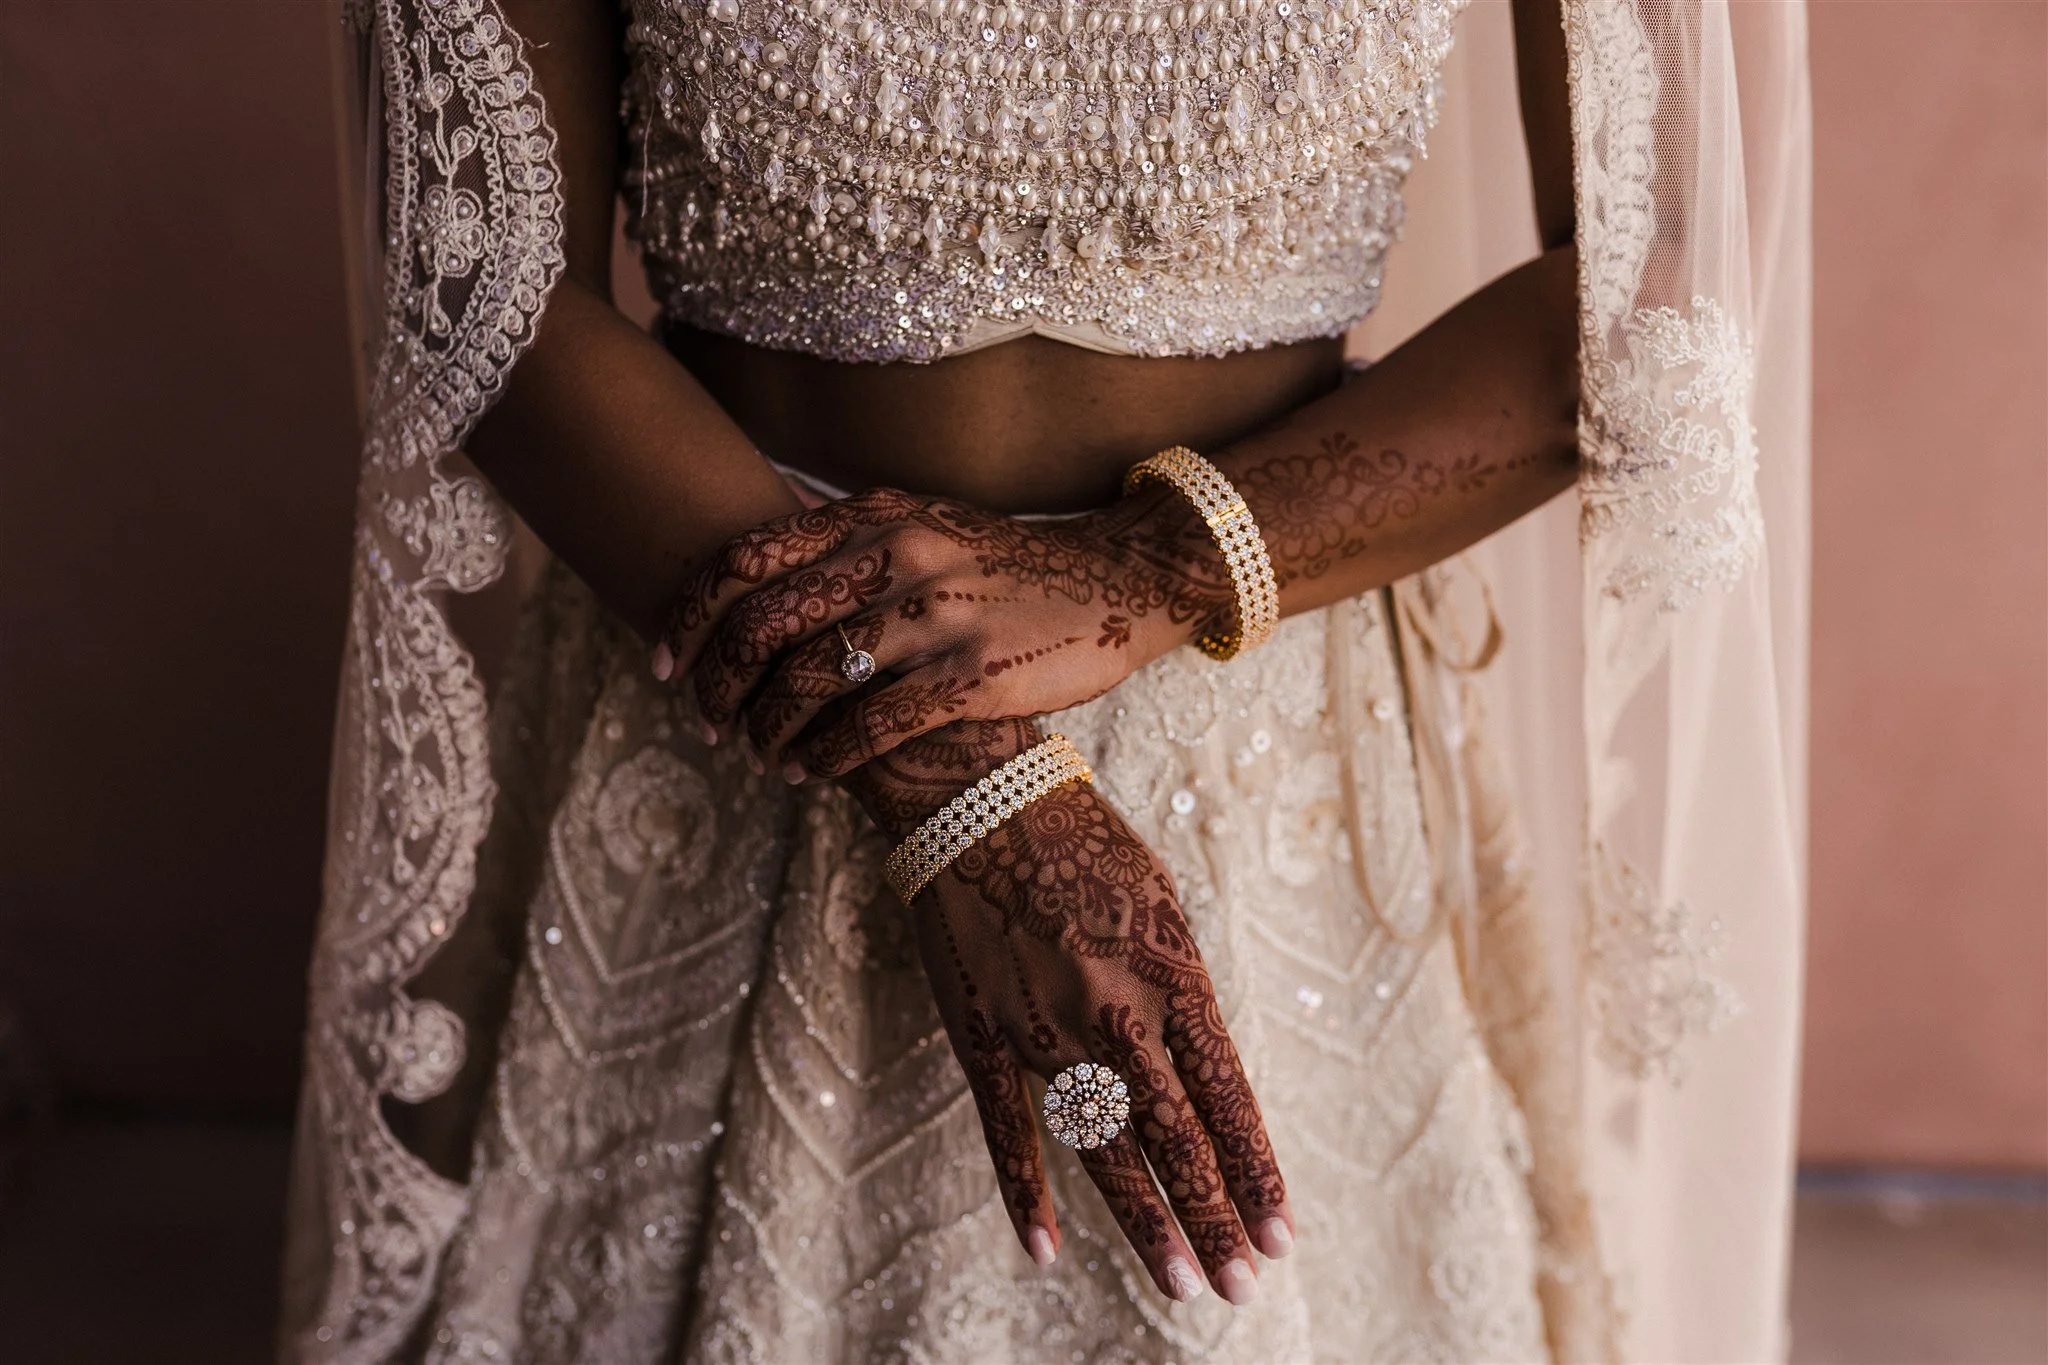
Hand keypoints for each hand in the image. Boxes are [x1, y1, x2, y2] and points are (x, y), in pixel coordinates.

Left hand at [653, 486, 1228, 779]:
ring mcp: (937, 616)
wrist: (1114, 581)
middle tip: (709, 723)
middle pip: (763, 625)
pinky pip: (873, 724)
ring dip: (768, 729)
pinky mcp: (973, 676)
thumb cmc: (1002, 564)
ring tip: (761, 756)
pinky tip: (812, 772)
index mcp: (873, 516)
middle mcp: (898, 556)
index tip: (665, 662)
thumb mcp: (921, 523)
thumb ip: (845, 540)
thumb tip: (751, 570)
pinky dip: (825, 756)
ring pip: (810, 680)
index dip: (689, 617)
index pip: (743, 560)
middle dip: (718, 686)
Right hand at [846, 720, 1293, 1304]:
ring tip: (1184, 1287)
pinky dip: (1024, 1192)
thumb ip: (1180, 991)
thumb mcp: (1160, 903)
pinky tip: (1043, 1250)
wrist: (977, 797)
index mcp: (1170, 973)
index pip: (1227, 1097)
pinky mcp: (980, 1033)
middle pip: (1174, 1138)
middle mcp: (1113, 1010)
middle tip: (1243, 1287)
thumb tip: (1203, 1072)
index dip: (1255, 1172)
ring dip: (1146, 1224)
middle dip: (1214, 1219)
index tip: (1281, 1235)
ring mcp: (1042, 1027)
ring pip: (1102, 1148)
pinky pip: (1006, 1129)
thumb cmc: (1082, 843)